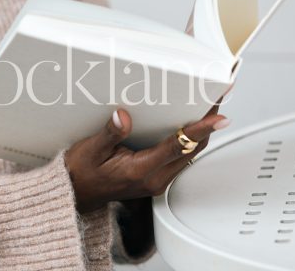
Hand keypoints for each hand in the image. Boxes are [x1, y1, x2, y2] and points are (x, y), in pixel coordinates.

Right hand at [65, 106, 228, 213]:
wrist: (76, 194)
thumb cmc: (81, 174)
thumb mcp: (90, 150)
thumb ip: (110, 133)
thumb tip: (124, 115)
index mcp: (141, 171)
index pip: (177, 146)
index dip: (200, 129)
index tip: (217, 117)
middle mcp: (155, 179)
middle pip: (192, 149)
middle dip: (208, 125)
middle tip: (216, 99)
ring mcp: (158, 180)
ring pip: (190, 154)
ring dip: (201, 132)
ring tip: (208, 108)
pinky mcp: (157, 178)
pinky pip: (182, 157)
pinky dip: (190, 140)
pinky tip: (190, 125)